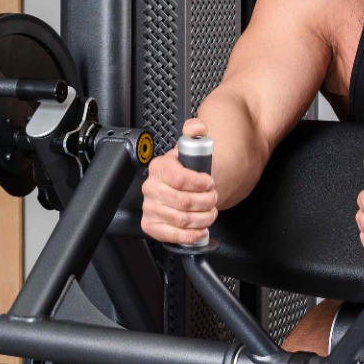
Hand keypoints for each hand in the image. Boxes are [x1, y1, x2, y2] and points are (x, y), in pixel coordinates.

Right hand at [140, 118, 218, 244]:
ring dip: (203, 218)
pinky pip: (171, 235)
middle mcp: (150, 188)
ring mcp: (150, 208)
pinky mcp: (151, 225)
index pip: (179, 179)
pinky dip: (191, 235)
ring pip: (182, 220)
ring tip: (210, 213)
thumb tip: (196, 127)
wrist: (184, 187)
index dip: (200, 184)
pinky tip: (201, 230)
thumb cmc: (189, 170)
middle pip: (183, 202)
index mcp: (159, 167)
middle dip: (206, 202)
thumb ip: (195, 132)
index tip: (210, 183)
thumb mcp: (192, 148)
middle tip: (213, 199)